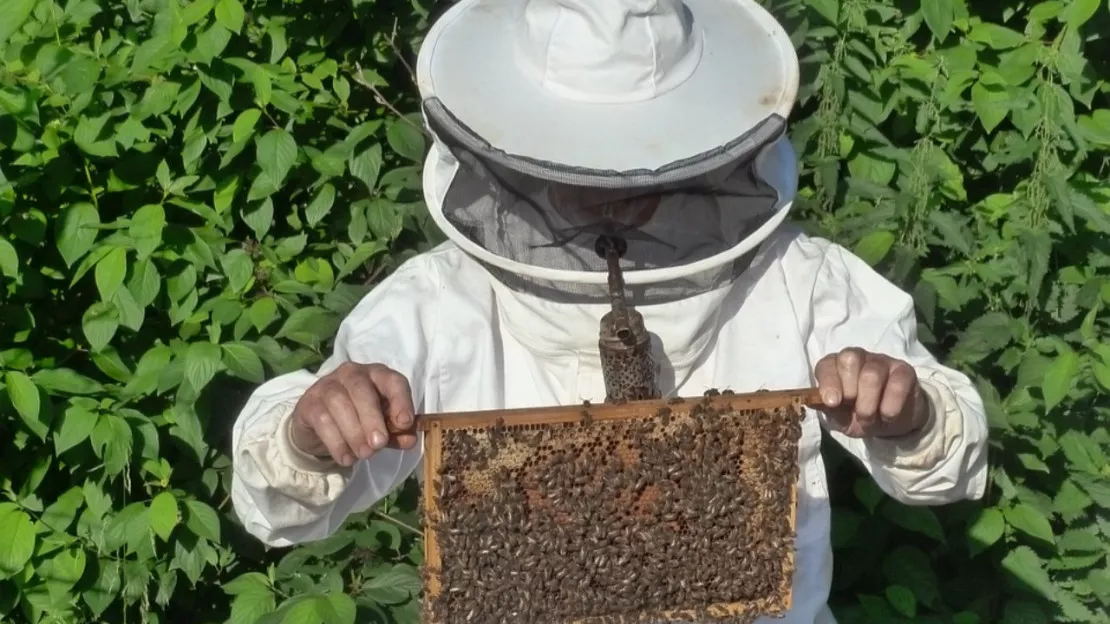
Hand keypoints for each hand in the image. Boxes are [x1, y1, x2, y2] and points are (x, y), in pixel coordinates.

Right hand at [290, 362, 418, 465]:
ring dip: (354, 433)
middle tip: (378, 445)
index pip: (392, 380)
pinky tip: (346, 458)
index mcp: (377, 375)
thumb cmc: (359, 421)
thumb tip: (410, 439)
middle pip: (362, 390)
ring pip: (340, 403)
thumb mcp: (382, 427)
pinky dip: (336, 442)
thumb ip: (396, 432)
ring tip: (364, 455)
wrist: (319, 430)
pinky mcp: (309, 403)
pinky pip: (322, 420)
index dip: (400, 400)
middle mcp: (352, 374)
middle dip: (372, 419)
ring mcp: (327, 385)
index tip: (404, 423)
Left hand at [814, 348, 927, 438]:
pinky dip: (890, 405)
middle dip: (850, 391)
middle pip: (849, 360)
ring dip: (868, 403)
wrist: (892, 422)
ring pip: (872, 373)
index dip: (828, 381)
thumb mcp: (839, 417)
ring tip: (869, 418)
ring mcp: (882, 361)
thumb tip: (807, 400)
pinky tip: (888, 415)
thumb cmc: (859, 415)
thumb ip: (826, 408)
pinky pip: (897, 383)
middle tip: (855, 411)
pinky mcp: (904, 371)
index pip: (827, 364)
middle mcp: (858, 357)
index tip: (833, 402)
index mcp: (836, 366)